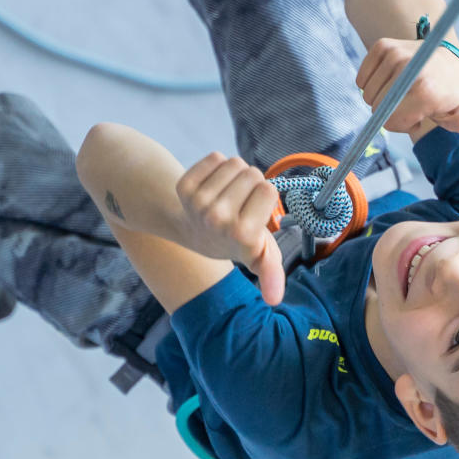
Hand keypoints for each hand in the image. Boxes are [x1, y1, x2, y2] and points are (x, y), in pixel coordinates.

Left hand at [174, 153, 285, 304]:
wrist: (194, 233)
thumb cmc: (235, 241)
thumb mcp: (258, 257)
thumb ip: (270, 273)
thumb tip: (274, 300)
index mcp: (242, 234)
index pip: (269, 189)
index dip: (266, 198)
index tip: (256, 214)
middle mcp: (218, 218)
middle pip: (252, 174)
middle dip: (252, 184)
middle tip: (241, 204)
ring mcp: (199, 202)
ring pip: (234, 163)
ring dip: (234, 174)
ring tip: (228, 194)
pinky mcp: (184, 186)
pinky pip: (215, 158)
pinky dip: (216, 167)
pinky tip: (213, 186)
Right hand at [356, 37, 458, 138]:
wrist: (443, 59)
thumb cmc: (448, 93)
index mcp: (427, 90)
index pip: (390, 121)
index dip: (401, 123)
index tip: (418, 114)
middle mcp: (408, 67)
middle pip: (378, 108)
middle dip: (391, 111)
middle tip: (411, 102)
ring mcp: (394, 54)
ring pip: (368, 94)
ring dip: (381, 97)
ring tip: (403, 90)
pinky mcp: (382, 45)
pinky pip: (361, 79)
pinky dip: (370, 84)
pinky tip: (391, 79)